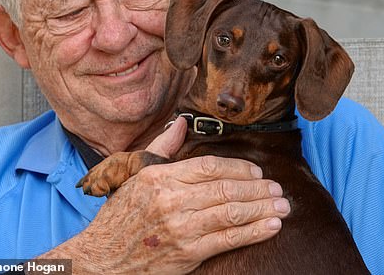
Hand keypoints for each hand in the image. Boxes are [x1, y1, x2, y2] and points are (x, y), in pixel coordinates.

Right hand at [40, 118, 290, 273]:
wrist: (101, 260)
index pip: (209, 166)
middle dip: (257, 189)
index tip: (257, 171)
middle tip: (278, 190)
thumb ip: (162, 148)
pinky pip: (226, 240)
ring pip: (230, 213)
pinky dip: (252, 233)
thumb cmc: (119, 218)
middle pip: (225, 189)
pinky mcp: (186, 253)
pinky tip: (270, 227)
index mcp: (159, 177)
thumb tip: (181, 123)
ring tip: (283, 207)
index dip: (238, 168)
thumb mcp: (135, 177)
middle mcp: (170, 200)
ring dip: (262, 209)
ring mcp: (179, 227)